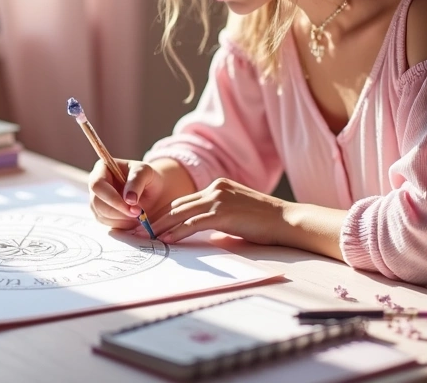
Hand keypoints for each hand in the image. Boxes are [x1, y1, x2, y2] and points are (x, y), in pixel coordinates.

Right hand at [88, 158, 165, 229]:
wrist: (153, 192)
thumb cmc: (147, 178)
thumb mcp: (145, 172)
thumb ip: (136, 181)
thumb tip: (128, 199)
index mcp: (102, 169)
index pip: (97, 185)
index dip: (112, 197)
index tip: (131, 205)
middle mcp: (96, 185)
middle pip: (97, 202)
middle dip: (119, 211)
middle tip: (138, 213)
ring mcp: (97, 201)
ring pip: (102, 215)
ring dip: (122, 218)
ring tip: (138, 213)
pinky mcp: (102, 214)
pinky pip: (107, 224)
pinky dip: (122, 224)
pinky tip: (133, 217)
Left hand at [150, 178, 290, 244]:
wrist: (286, 220)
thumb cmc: (266, 222)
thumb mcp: (238, 213)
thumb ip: (219, 216)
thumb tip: (202, 230)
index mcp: (219, 187)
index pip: (185, 201)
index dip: (167, 213)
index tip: (153, 224)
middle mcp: (215, 188)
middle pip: (178, 205)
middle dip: (157, 219)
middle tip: (140, 231)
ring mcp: (218, 199)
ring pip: (181, 213)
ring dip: (162, 226)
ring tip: (147, 237)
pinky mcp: (222, 212)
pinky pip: (192, 223)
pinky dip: (177, 232)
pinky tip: (167, 240)